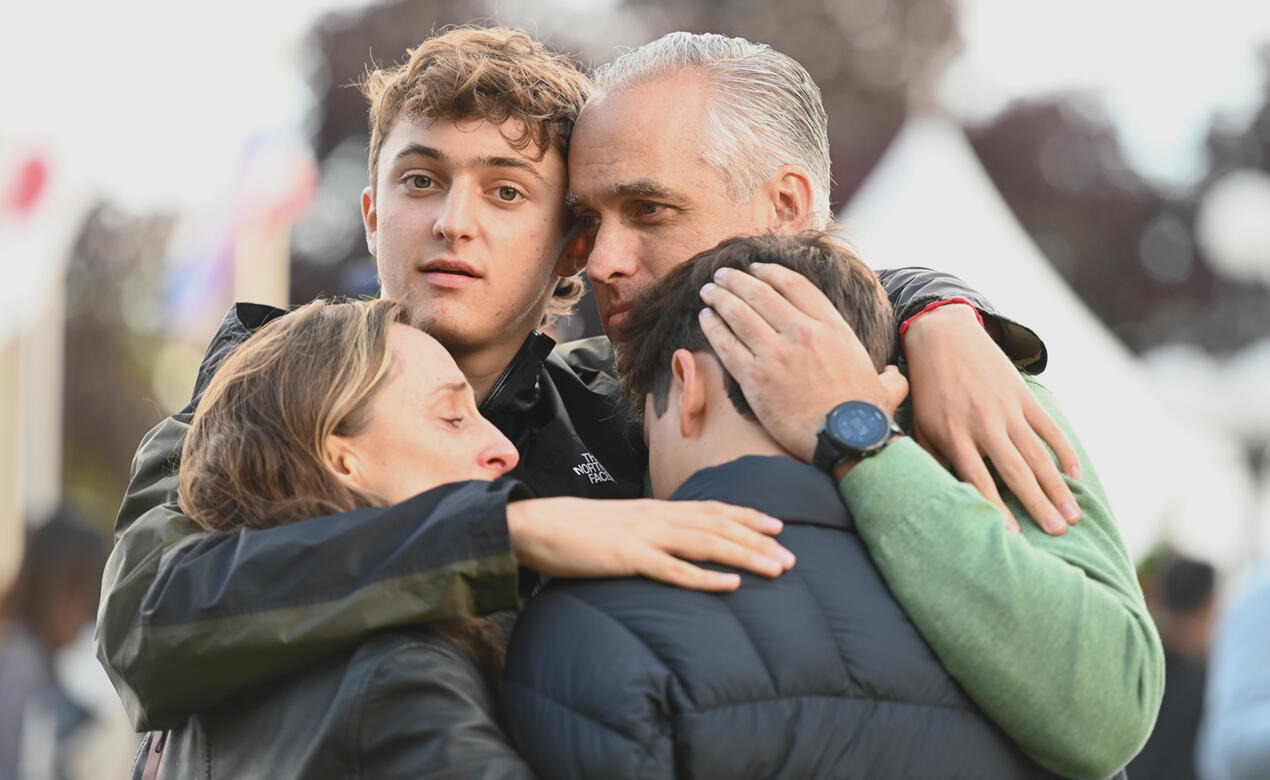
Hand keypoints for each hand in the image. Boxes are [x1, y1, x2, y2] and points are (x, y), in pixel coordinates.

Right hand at [506, 497, 795, 591]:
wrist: (536, 526)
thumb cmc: (576, 530)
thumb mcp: (620, 525)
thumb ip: (648, 531)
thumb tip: (670, 543)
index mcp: (656, 509)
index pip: (712, 508)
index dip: (747, 515)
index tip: (778, 524)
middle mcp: (657, 517)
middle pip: (719, 525)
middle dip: (758, 540)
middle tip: (792, 556)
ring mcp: (644, 536)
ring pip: (706, 544)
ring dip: (745, 556)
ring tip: (776, 568)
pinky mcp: (628, 559)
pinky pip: (673, 570)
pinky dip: (705, 578)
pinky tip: (730, 586)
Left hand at [698, 262, 907, 462]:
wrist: (846, 440)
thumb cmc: (865, 416)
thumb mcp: (884, 385)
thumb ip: (887, 375)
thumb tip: (892, 376)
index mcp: (832, 327)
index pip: (795, 285)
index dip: (771, 273)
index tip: (756, 269)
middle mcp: (802, 332)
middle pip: (760, 294)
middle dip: (737, 281)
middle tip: (722, 277)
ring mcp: (776, 353)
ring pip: (739, 314)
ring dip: (720, 299)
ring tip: (708, 293)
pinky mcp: (755, 377)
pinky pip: (726, 344)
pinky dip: (713, 327)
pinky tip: (705, 319)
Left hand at [903, 303, 1082, 534]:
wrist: (943, 339)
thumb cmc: (929, 393)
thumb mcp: (922, 426)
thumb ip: (933, 461)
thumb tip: (942, 497)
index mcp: (954, 436)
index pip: (977, 479)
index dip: (995, 508)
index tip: (1011, 535)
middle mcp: (982, 425)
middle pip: (1015, 472)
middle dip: (1037, 504)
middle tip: (1056, 532)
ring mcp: (1006, 410)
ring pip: (1037, 455)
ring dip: (1057, 487)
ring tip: (1072, 516)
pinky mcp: (1023, 397)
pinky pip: (1048, 429)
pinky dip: (1064, 452)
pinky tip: (1075, 476)